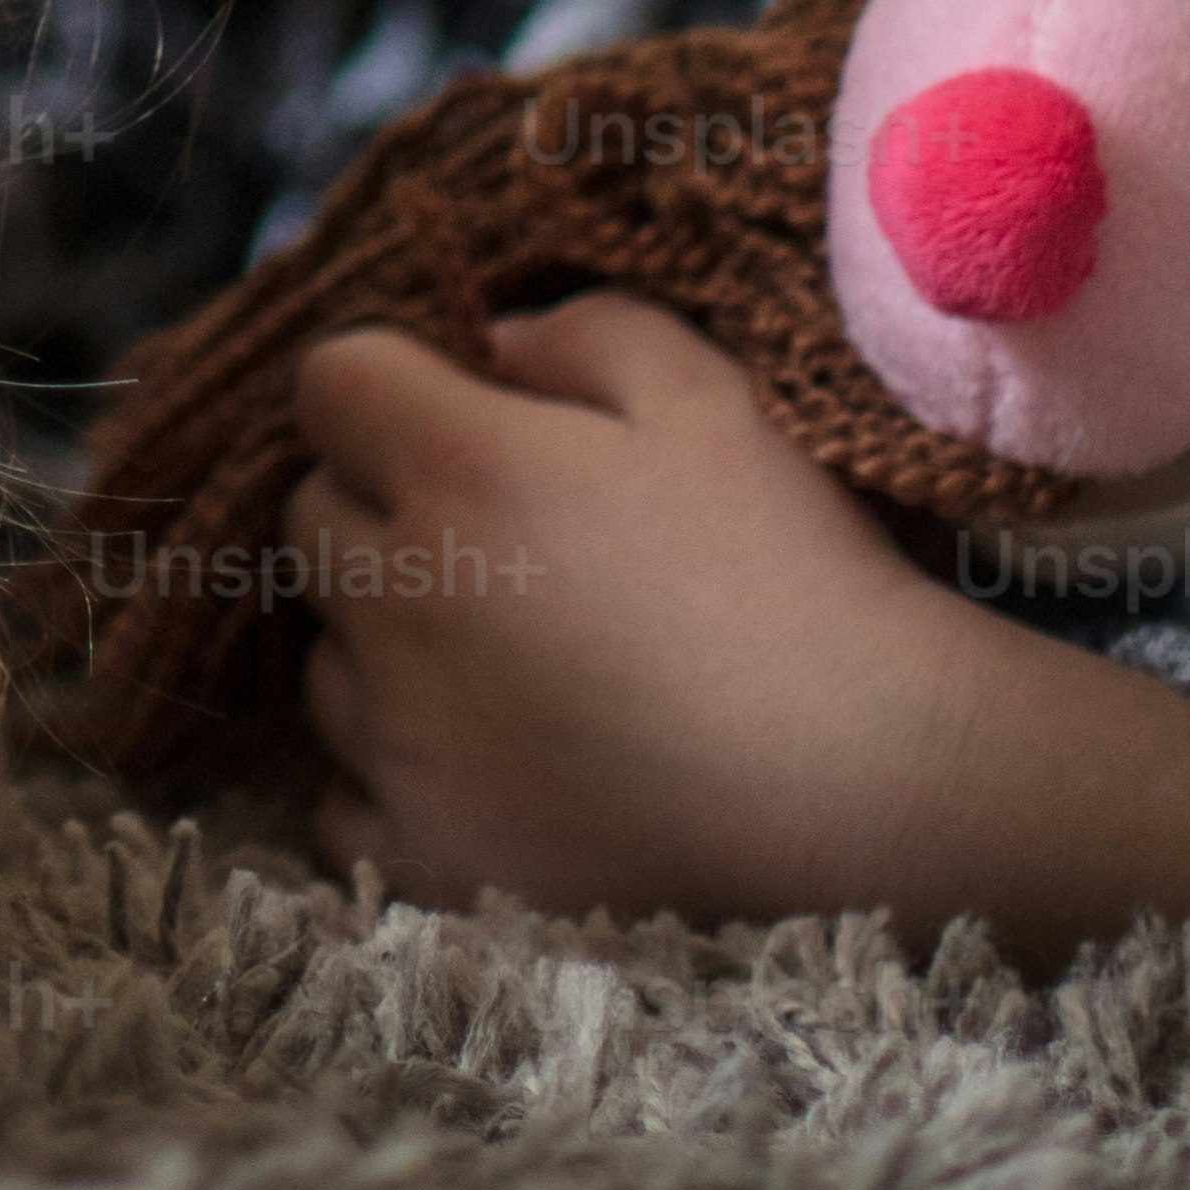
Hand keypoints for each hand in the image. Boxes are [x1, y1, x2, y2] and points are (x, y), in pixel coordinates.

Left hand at [276, 291, 1189, 965]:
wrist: (876, 789)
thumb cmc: (799, 574)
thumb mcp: (713, 398)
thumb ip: (581, 333)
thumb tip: (487, 344)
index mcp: (458, 469)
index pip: (330, 384)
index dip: (390, 387)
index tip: (459, 416)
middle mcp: (399, 600)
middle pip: (313, 519)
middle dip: (385, 509)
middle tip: (507, 547)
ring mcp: (400, 742)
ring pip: (325, 660)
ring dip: (386, 647)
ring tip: (519, 668)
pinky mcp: (424, 855)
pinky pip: (343, 797)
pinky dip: (395, 778)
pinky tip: (493, 768)